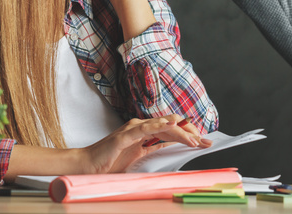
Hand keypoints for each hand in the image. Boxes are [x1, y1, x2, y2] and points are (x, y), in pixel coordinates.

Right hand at [81, 115, 211, 174]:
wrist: (87, 165)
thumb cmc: (109, 162)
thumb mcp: (138, 157)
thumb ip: (153, 149)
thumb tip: (171, 149)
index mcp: (143, 132)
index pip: (170, 131)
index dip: (186, 134)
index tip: (202, 141)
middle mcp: (139, 127)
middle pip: (169, 127)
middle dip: (188, 133)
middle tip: (204, 141)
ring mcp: (132, 129)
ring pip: (161, 126)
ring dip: (179, 131)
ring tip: (194, 137)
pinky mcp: (124, 135)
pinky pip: (144, 129)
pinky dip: (158, 125)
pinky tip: (170, 125)